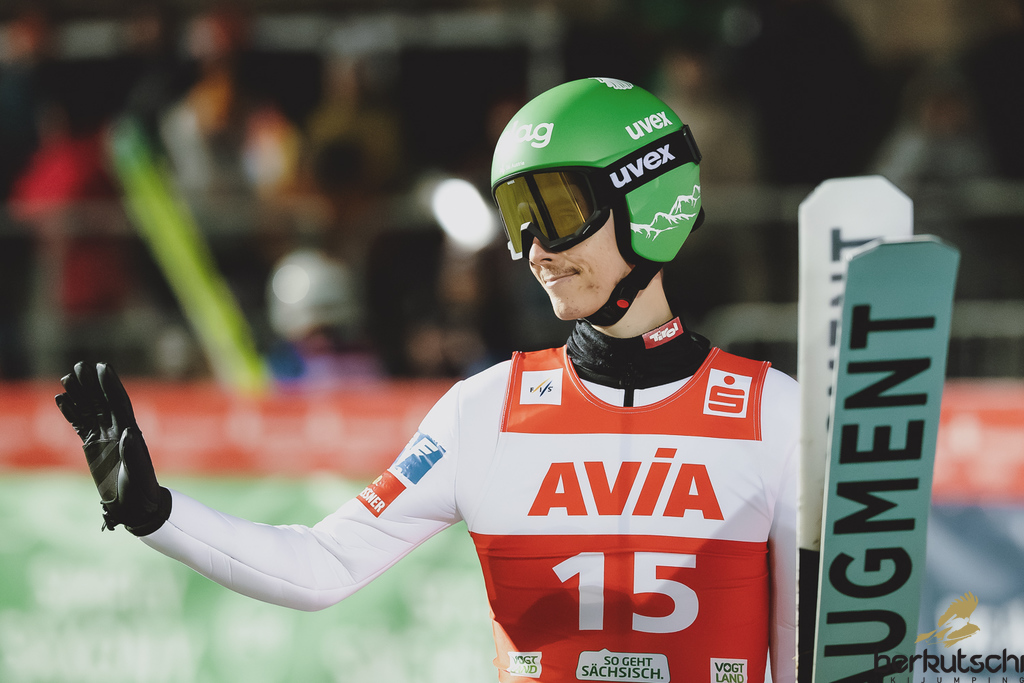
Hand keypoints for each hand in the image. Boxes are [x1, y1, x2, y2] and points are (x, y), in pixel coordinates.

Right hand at [56, 362, 170, 535]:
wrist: (135, 505)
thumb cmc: (141, 489)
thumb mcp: (138, 473)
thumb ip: (133, 453)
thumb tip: (128, 432)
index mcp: (131, 431)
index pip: (119, 403)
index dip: (111, 385)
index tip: (102, 367)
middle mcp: (117, 430)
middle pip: (102, 401)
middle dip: (92, 384)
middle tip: (79, 366)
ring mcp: (104, 437)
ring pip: (89, 410)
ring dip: (80, 394)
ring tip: (67, 377)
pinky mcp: (92, 446)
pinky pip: (80, 425)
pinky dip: (71, 412)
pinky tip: (61, 400)